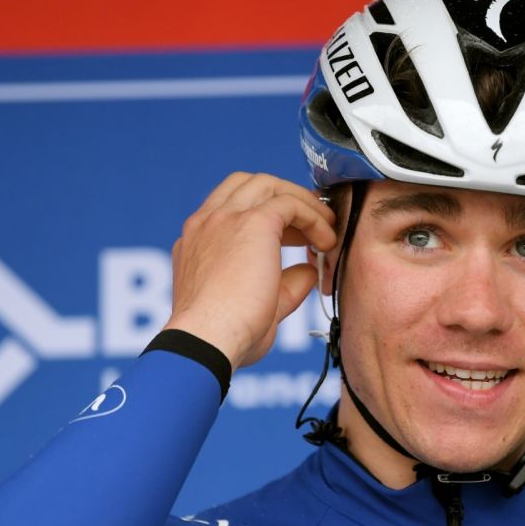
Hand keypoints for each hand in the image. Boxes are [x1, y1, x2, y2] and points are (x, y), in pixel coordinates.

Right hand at [164, 172, 336, 367]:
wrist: (208, 340)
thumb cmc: (224, 337)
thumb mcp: (256, 306)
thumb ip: (285, 285)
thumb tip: (309, 271)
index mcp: (198, 242)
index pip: (231, 207)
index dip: (266, 214)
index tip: (292, 238)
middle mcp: (206, 223)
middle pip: (250, 185)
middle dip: (286, 199)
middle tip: (311, 227)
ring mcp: (225, 218)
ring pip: (270, 186)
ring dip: (302, 203)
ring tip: (326, 230)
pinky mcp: (252, 223)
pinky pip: (291, 203)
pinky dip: (314, 217)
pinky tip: (326, 241)